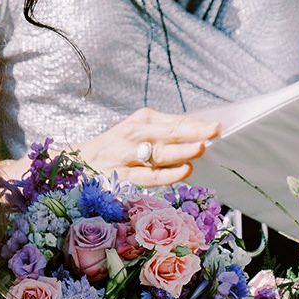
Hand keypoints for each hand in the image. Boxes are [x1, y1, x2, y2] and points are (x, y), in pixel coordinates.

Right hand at [76, 107, 222, 187]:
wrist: (81, 162)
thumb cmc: (119, 147)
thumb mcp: (141, 131)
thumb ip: (168, 132)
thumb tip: (202, 135)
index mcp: (142, 121)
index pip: (174, 122)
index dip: (196, 124)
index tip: (217, 127)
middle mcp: (133, 135)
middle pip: (167, 134)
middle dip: (191, 133)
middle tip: (212, 133)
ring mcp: (127, 156)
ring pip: (158, 154)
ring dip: (180, 151)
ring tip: (199, 148)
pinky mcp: (122, 178)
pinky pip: (148, 176)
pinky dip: (167, 174)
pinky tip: (184, 171)